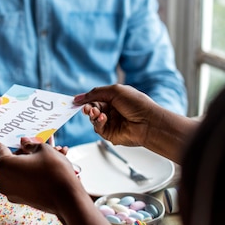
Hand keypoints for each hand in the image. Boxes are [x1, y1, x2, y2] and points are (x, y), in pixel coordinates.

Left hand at [0, 138, 81, 214]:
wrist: (67, 199)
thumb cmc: (54, 170)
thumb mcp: (43, 149)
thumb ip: (30, 144)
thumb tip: (23, 142)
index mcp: (4, 165)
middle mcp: (2, 180)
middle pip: (10, 161)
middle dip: (22, 154)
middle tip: (36, 147)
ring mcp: (10, 192)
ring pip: (17, 172)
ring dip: (28, 164)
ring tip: (45, 158)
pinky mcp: (19, 200)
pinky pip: (22, 182)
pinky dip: (29, 175)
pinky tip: (44, 171)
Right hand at [73, 84, 195, 163]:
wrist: (148, 121)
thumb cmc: (136, 104)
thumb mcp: (114, 91)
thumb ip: (95, 93)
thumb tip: (78, 97)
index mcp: (114, 99)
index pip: (95, 99)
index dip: (86, 100)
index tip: (77, 101)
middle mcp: (112, 111)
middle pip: (92, 109)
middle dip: (88, 108)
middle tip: (87, 108)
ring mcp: (111, 122)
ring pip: (93, 119)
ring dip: (93, 115)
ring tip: (96, 112)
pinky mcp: (111, 134)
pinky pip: (98, 128)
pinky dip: (98, 123)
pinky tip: (103, 119)